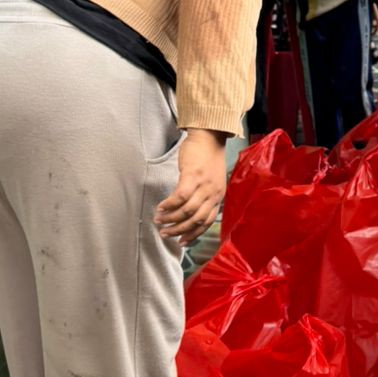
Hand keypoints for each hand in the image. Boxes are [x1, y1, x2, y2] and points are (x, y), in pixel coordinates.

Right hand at [155, 129, 226, 247]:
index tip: (180, 241)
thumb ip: (204, 196)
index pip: (206, 222)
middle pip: (195, 220)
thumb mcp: (212, 181)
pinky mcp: (193, 176)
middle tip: (164, 232)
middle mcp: (213, 193)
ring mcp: (204, 185)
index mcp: (218, 196)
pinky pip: (180, 197)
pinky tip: (160, 207)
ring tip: (159, 220)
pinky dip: (169, 205)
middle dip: (178, 229)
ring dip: (171, 218)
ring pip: (186, 211)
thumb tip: (188, 212)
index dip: (192, 234)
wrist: (209, 136)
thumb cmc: (207, 157)